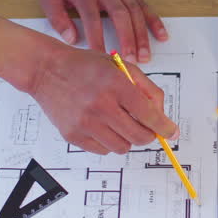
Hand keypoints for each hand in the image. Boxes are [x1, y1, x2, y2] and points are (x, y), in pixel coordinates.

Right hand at [27, 44, 177, 154]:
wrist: (46, 70)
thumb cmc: (84, 66)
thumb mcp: (119, 67)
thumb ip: (145, 88)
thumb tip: (161, 114)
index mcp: (115, 85)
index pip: (148, 114)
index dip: (164, 126)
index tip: (171, 132)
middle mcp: (100, 105)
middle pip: (138, 136)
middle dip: (148, 134)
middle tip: (145, 128)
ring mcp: (85, 123)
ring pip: (122, 147)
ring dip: (127, 139)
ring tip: (119, 123)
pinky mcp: (72, 135)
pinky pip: (103, 150)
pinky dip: (108, 142)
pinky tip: (102, 126)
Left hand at [40, 0, 167, 62]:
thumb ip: (57, 17)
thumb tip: (71, 39)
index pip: (92, 17)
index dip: (97, 37)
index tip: (100, 56)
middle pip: (120, 15)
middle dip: (127, 38)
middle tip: (130, 60)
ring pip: (135, 12)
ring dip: (142, 35)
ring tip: (145, 56)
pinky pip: (144, 5)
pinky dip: (154, 21)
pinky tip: (162, 36)